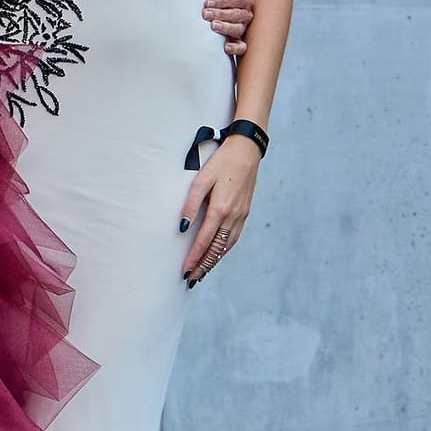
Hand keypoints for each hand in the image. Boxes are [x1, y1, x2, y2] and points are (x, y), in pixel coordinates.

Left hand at [180, 134, 260, 283]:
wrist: (248, 150)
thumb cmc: (221, 162)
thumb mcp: (201, 179)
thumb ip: (190, 204)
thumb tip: (183, 227)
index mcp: (220, 209)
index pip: (204, 241)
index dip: (194, 258)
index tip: (185, 271)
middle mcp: (233, 216)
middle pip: (216, 248)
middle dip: (203, 265)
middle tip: (191, 279)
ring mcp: (241, 215)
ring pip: (227, 246)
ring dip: (214, 260)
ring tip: (203, 272)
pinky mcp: (245, 212)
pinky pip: (234, 238)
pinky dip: (225, 250)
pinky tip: (218, 254)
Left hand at [203, 0, 254, 58]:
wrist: (210, 18)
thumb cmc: (215, 3)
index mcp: (244, 1)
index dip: (222, 1)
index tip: (207, 3)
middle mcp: (246, 15)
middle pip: (237, 14)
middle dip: (220, 13)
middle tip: (205, 14)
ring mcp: (243, 30)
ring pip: (238, 29)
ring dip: (225, 27)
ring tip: (213, 26)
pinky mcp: (240, 44)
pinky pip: (242, 47)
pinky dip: (235, 48)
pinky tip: (225, 46)